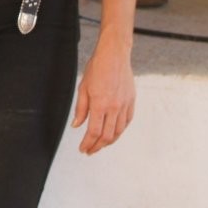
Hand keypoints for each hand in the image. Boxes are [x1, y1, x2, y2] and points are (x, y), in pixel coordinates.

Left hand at [71, 34, 135, 153]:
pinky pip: (126, 122)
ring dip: (109, 142)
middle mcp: (114, 107)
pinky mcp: (131, 102)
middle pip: (107, 136)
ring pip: (118, 132)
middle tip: (90, 151)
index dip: (88, 143)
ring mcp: (125, 105)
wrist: (114, 56)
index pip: (94, 132)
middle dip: (97, 146)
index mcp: (100, 104)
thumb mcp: (83, 88)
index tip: (83, 149)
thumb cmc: (96, 69)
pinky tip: (113, 133)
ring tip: (100, 145)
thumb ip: (80, 109)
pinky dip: (120, 131)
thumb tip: (76, 126)